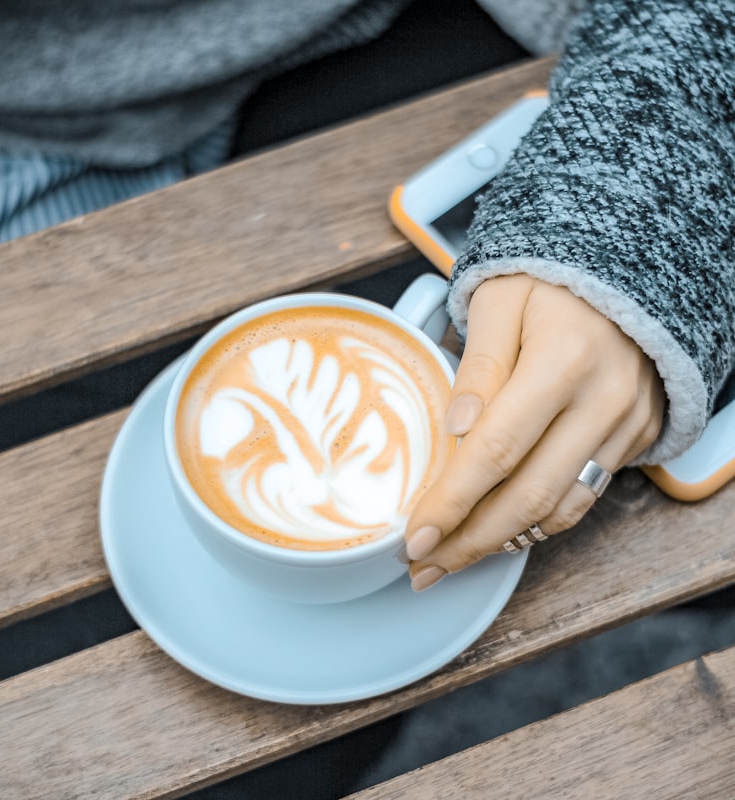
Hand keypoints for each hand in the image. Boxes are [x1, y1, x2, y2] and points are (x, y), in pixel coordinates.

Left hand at [404, 274, 664, 590]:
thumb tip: (454, 429)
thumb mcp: (499, 301)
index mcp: (563, 360)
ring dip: (502, 542)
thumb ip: (478, 366)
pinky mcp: (637, 437)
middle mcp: (604, 401)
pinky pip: (585, 495)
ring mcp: (627, 424)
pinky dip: (538, 520)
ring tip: (449, 559)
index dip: (452, 503)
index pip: (497, 451)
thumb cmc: (550, 280)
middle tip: (421, 567)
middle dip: (470, 542)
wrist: (631, 267)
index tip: (413, 538)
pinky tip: (497, 531)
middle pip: (530, 496)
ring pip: (562, 508)